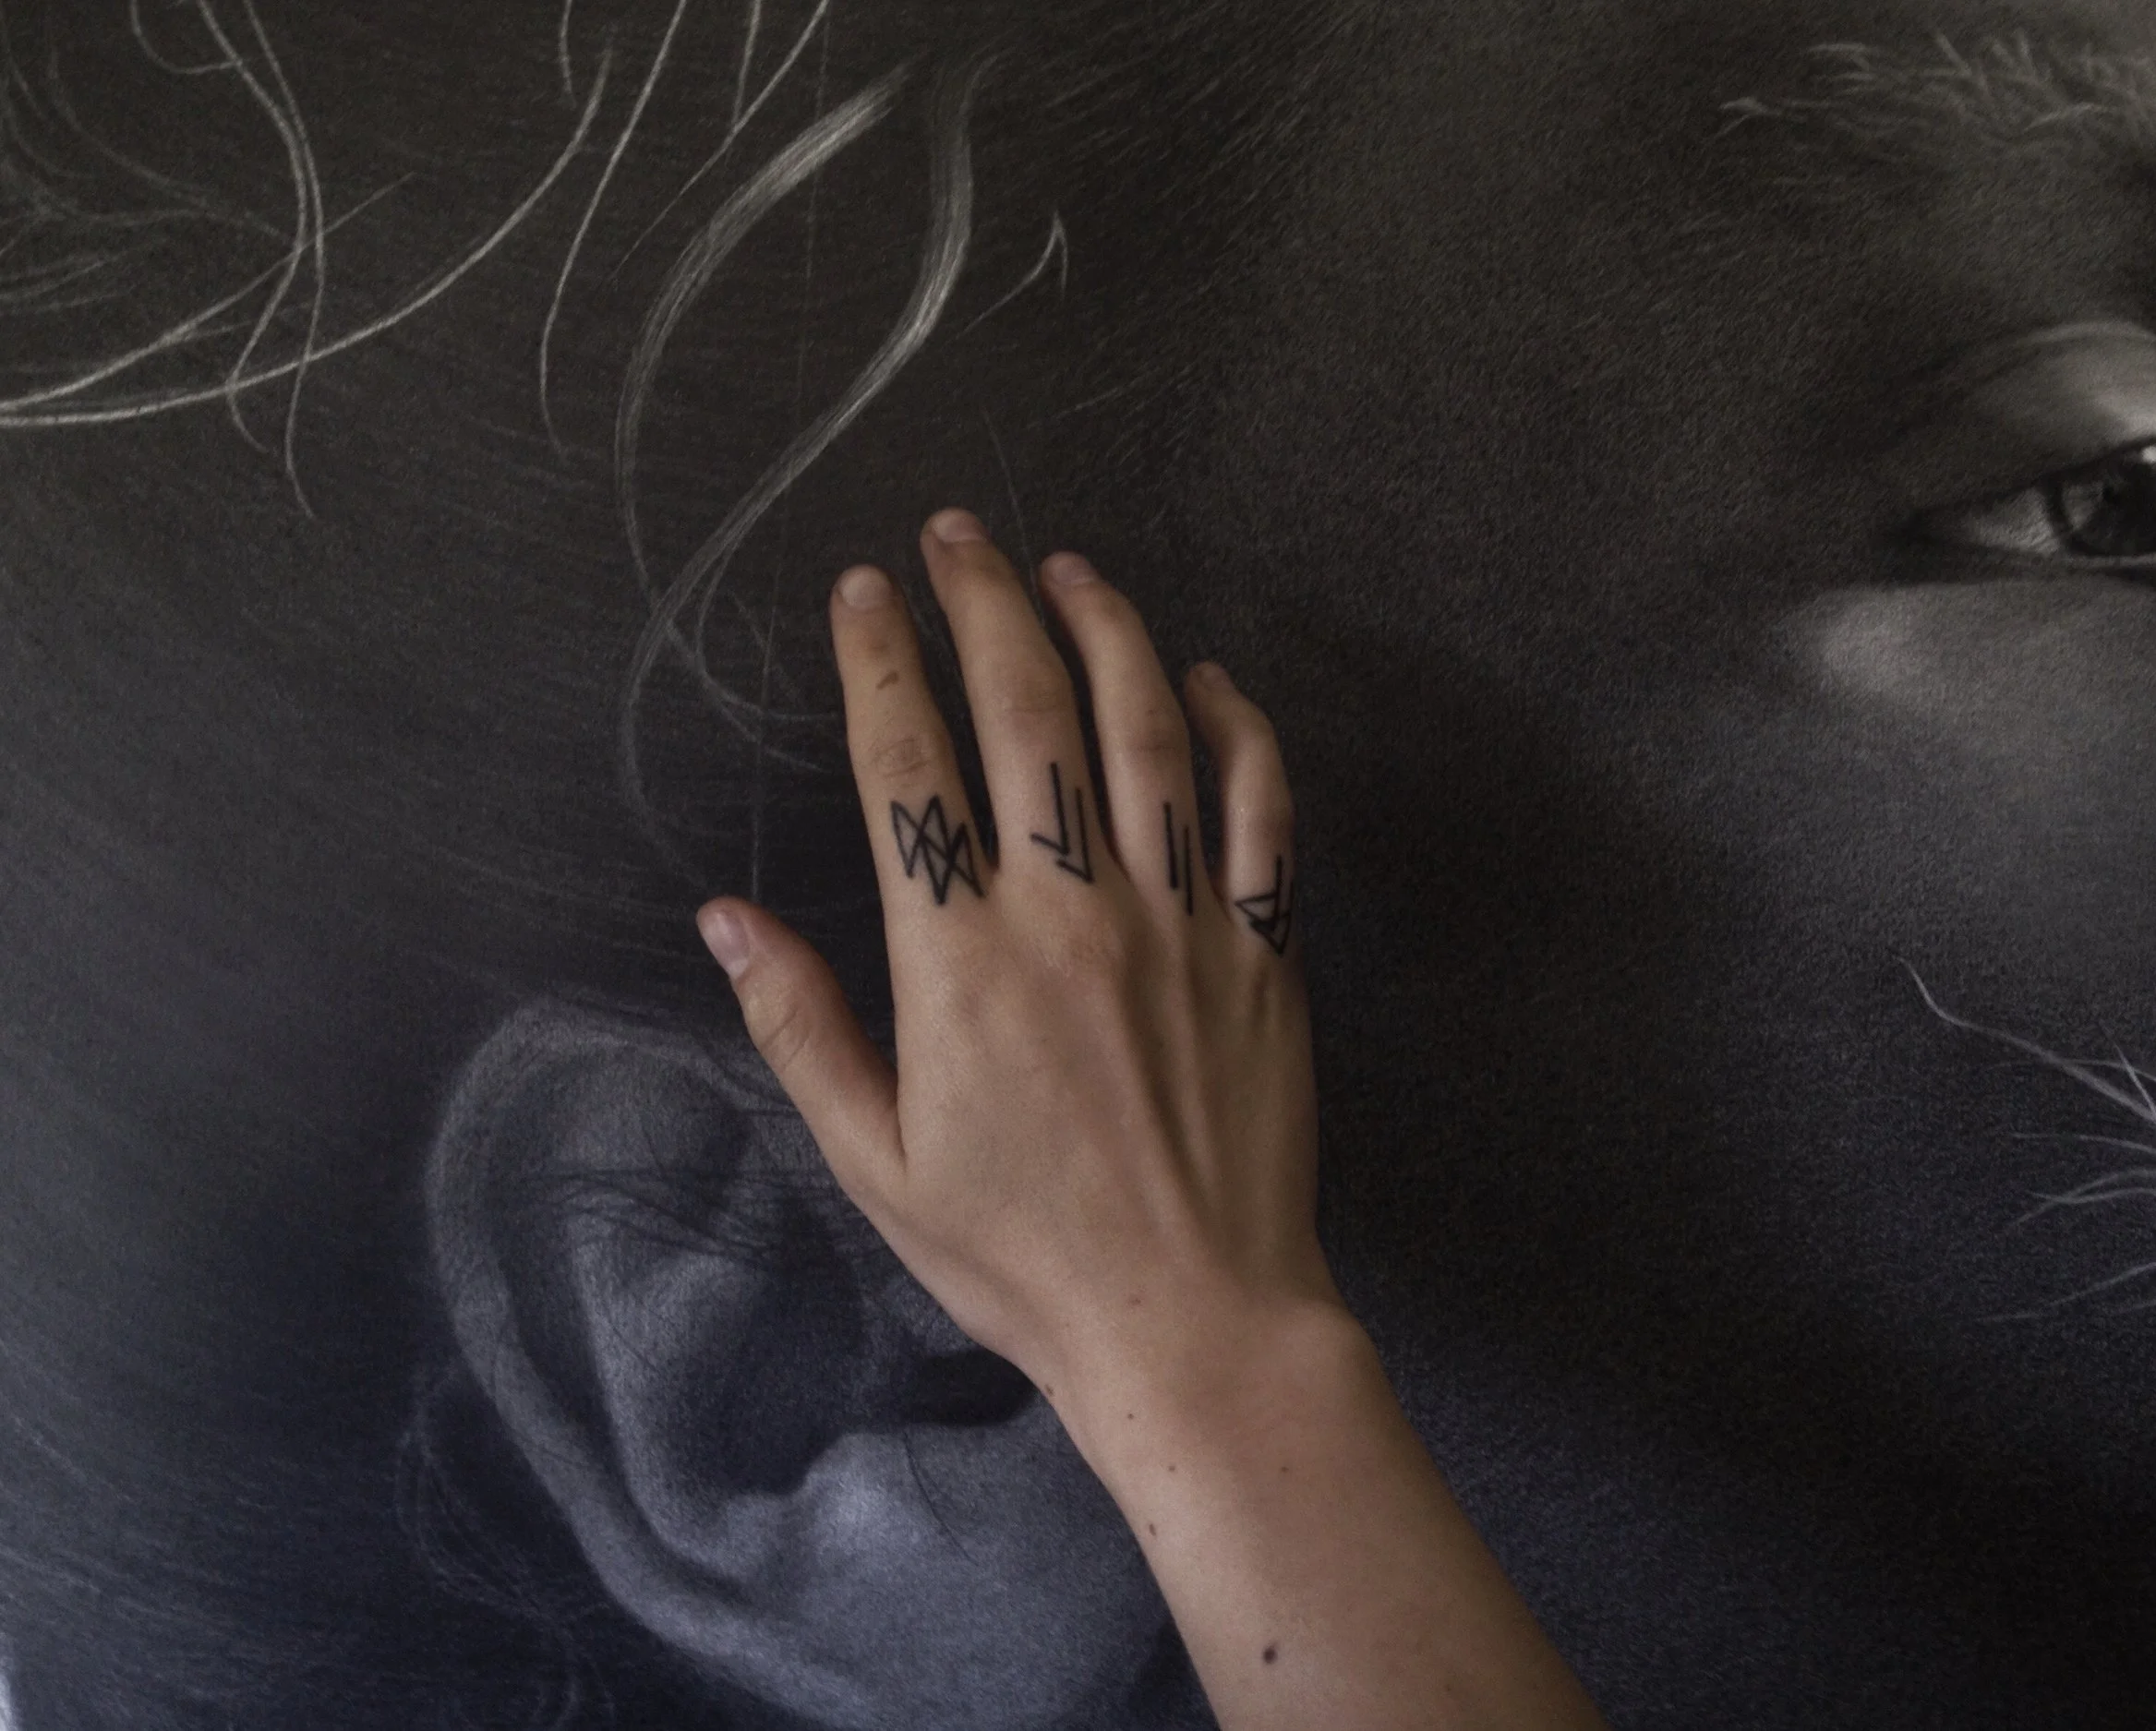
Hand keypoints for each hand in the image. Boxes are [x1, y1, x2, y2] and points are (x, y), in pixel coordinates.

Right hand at [695, 508, 1340, 1425]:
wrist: (1192, 1321)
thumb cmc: (1022, 1255)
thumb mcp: (877, 1161)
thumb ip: (802, 1027)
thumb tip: (726, 920)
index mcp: (962, 960)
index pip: (909, 764)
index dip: (880, 660)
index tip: (863, 593)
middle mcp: (1073, 912)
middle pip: (1027, 710)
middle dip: (984, 602)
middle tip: (956, 535)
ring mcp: (1181, 922)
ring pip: (1147, 732)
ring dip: (1106, 630)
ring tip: (1067, 569)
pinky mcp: (1261, 949)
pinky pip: (1260, 808)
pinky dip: (1237, 727)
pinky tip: (1204, 677)